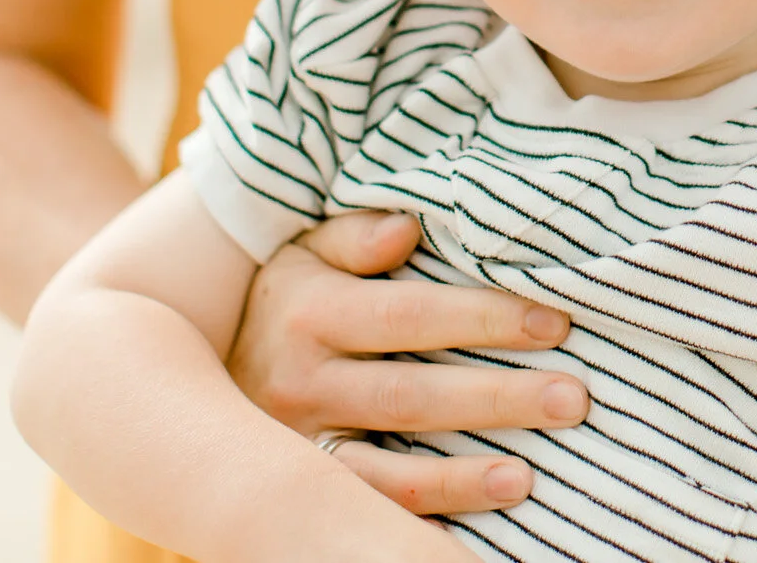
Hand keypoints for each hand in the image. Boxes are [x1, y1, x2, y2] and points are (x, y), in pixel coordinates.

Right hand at [227, 211, 589, 515]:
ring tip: (527, 476)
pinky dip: (416, 520)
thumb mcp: (302, 251)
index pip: (411, 315)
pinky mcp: (303, 487)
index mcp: (311, 311)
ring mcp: (298, 444)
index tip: (555, 323)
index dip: (484, 318)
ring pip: (387, 467)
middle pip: (411, 394)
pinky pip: (364, 510)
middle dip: (497, 397)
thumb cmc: (282, 300)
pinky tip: (464, 529)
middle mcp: (302, 381)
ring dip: (461, 476)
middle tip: (572, 397)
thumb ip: (353, 236)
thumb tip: (407, 228)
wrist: (184, 374)